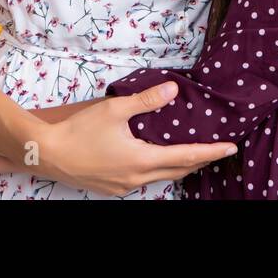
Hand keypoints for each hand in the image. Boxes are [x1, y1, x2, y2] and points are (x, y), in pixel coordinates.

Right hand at [36, 82, 236, 196]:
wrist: (47, 154)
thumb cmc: (80, 131)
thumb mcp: (115, 110)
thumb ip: (146, 101)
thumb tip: (173, 89)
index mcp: (142, 160)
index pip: (187, 156)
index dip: (211, 152)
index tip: (230, 147)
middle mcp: (138, 178)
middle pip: (178, 171)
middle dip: (200, 161)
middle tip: (217, 150)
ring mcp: (125, 186)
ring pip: (161, 177)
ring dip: (179, 166)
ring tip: (193, 154)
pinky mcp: (113, 188)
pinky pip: (144, 180)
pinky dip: (158, 170)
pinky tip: (156, 160)